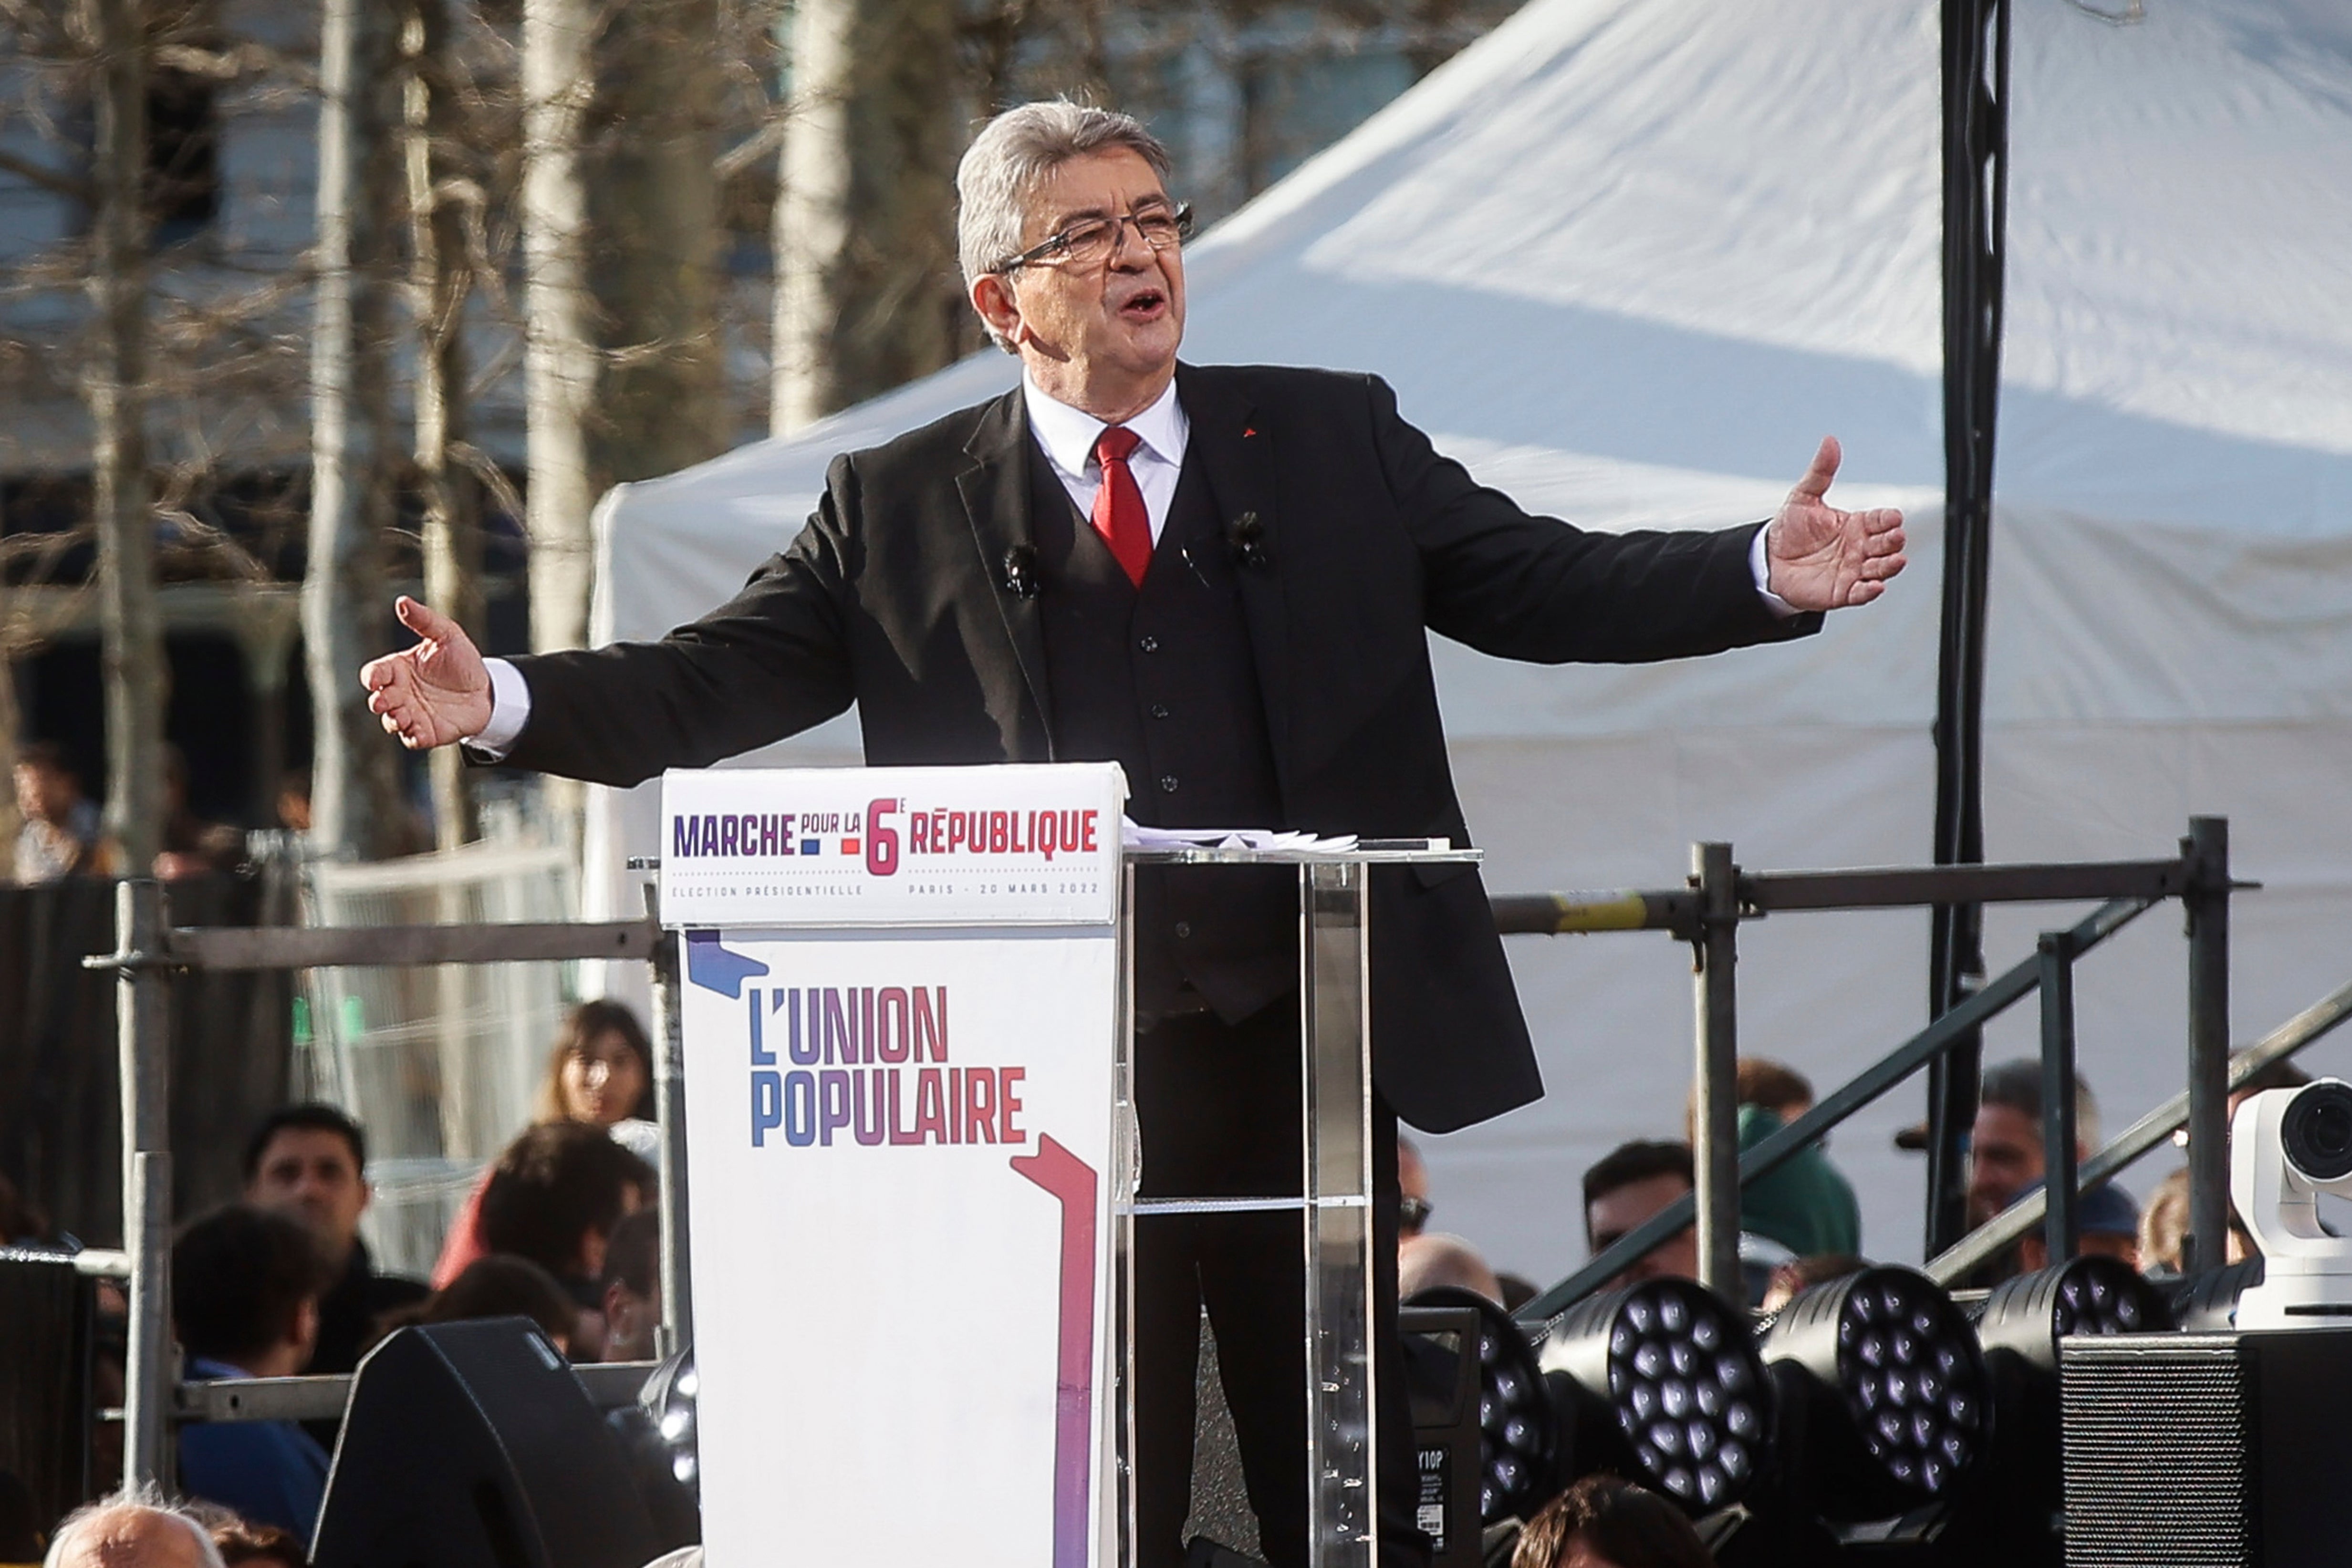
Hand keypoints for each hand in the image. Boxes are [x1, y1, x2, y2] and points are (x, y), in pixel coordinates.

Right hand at [360, 597, 492, 749]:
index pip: (375, 673)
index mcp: (398, 669)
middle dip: (379, 702)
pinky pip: (412, 739)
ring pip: (392, 721)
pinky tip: (416, 732)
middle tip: (384, 701)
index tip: (376, 680)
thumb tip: (402, 601)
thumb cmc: (462, 661)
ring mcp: (412, 714)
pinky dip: (411, 737)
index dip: (372, 677)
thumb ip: (424, 620)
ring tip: (402, 716)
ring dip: (393, 720)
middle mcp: (400, 693)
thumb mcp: (447, 635)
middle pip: (379, 700)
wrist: (488, 689)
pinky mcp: (427, 732)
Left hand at [1764, 436, 1907, 610]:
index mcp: (1857, 524)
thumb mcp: (1804, 497)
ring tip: (1896, 561)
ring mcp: (1853, 570)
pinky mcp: (1842, 591)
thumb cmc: (1791, 529)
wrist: (1769, 560)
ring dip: (1890, 566)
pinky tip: (1875, 586)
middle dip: (1894, 541)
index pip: (1880, 520)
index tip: (1894, 517)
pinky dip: (1870, 591)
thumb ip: (1821, 471)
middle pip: (1886, 544)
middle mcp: (1860, 547)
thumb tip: (1829, 441)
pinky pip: (1861, 593)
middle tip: (1896, 536)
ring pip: (1880, 569)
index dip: (1889, 519)